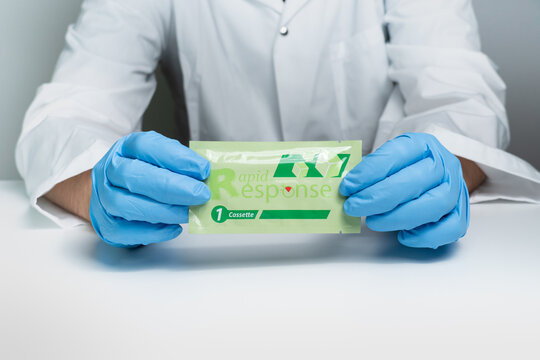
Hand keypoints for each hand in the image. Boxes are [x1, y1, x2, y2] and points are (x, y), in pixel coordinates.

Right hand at [90, 131, 209, 246]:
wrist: (108, 191)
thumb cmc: (141, 174)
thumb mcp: (159, 160)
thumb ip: (180, 165)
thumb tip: (206, 176)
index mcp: (126, 148)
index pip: (146, 146)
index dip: (176, 157)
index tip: (202, 169)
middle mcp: (110, 170)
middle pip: (134, 176)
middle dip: (172, 186)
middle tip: (201, 194)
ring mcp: (103, 197)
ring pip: (126, 204)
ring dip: (163, 210)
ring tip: (189, 212)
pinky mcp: (105, 224)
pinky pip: (124, 231)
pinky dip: (152, 231)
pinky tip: (174, 228)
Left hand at [339, 133, 468, 248]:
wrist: (437, 172)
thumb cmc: (405, 168)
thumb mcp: (387, 159)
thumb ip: (368, 172)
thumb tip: (344, 189)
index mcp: (422, 145)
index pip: (397, 154)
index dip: (369, 172)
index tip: (348, 187)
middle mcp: (444, 164)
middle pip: (415, 181)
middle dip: (378, 197)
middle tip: (354, 207)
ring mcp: (456, 189)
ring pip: (434, 204)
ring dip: (398, 217)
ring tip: (373, 222)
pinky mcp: (460, 213)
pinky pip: (451, 228)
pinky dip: (425, 236)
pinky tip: (403, 236)